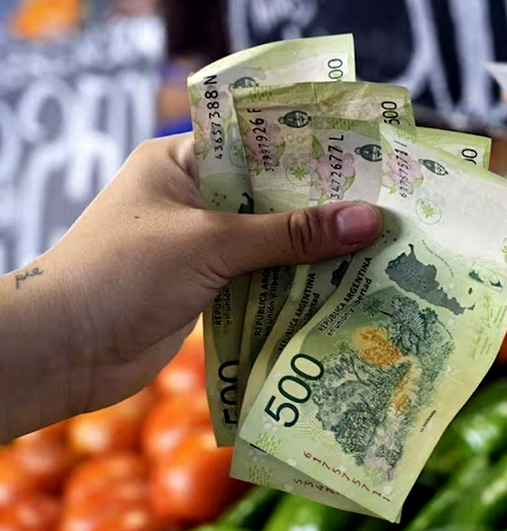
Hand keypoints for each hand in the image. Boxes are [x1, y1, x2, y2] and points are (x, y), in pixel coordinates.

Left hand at [0, 134, 381, 438]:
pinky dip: (294, 284)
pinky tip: (341, 286)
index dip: (312, 153)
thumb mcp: (213, 243)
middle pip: (271, 197)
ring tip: (376, 248)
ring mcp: (201, 245)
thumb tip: (369, 220)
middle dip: (322, 209)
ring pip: (271, 241)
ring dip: (313, 251)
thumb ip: (291, 234)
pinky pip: (261, 278)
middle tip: (384, 210)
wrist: (65, 352)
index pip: (259, 144)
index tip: (367, 162)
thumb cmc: (124, 274)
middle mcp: (194, 198)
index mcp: (183, 162)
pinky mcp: (208, 287)